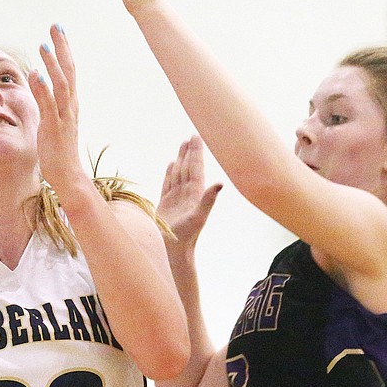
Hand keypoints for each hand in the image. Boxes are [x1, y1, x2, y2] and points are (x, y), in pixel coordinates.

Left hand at [31, 24, 87, 195]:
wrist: (68, 176)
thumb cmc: (59, 150)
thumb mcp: (53, 121)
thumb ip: (48, 102)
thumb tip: (39, 83)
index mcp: (70, 103)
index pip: (68, 71)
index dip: (63, 50)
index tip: (57, 31)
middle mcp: (70, 106)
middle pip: (69, 71)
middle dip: (62, 48)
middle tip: (55, 26)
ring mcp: (64, 117)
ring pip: (61, 85)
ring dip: (52, 65)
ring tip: (43, 46)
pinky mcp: (54, 129)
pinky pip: (49, 106)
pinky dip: (43, 89)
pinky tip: (35, 74)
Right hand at [158, 136, 220, 253]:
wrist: (174, 250)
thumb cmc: (187, 236)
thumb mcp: (199, 217)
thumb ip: (209, 200)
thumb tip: (220, 183)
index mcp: (195, 193)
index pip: (196, 168)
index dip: (196, 152)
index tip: (197, 137)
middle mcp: (187, 193)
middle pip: (188, 167)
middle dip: (189, 152)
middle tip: (191, 136)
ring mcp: (176, 197)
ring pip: (178, 173)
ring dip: (180, 159)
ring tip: (182, 146)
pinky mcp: (166, 203)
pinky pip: (168, 183)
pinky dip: (169, 173)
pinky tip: (170, 165)